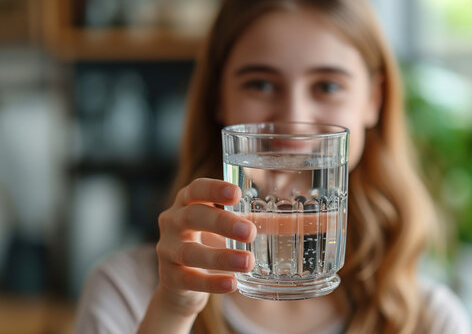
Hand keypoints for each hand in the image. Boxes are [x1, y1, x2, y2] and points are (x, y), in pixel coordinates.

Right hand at [154, 178, 255, 315]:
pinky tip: (231, 284)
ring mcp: (166, 249)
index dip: (214, 189)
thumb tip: (305, 222)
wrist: (181, 281)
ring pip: (189, 251)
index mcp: (187, 202)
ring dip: (220, 257)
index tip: (237, 194)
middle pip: (193, 216)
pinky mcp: (168, 276)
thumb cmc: (209, 242)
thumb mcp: (226, 228)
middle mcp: (172, 222)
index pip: (196, 189)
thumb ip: (257, 222)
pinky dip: (211, 282)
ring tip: (248, 262)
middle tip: (250, 232)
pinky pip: (188, 279)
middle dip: (222, 223)